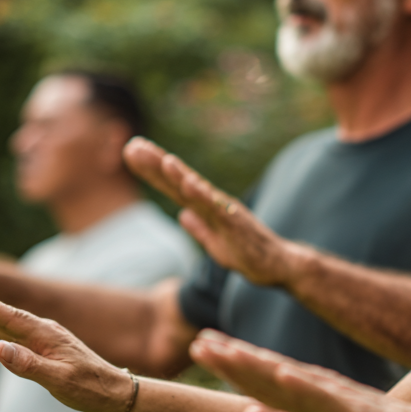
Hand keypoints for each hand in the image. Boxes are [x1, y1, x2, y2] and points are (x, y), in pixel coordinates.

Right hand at [0, 280, 134, 411]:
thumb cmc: (90, 388)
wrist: (116, 390)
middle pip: (0, 313)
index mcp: (45, 334)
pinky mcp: (45, 345)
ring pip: (5, 321)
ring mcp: (44, 336)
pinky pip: (13, 331)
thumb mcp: (60, 380)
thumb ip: (29, 365)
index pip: (4, 316)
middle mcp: (43, 330)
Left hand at [124, 138, 299, 287]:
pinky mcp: (235, 222)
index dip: (152, 171)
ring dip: (177, 173)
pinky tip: (187, 180)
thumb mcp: (215, 244)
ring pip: (196, 189)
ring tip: (159, 157)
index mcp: (207, 209)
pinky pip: (215, 206)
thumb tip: (181, 214)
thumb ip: (198, 228)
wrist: (279, 266)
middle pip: (180, 181)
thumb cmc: (250, 254)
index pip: (174, 187)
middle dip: (155, 164)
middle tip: (132, 145)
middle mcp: (214, 204)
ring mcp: (225, 210)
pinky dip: (200, 192)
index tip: (131, 153)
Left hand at [190, 331, 410, 411]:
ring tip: (227, 351)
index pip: (260, 375)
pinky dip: (301, 385)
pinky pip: (324, 398)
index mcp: (305, 395)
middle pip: (266, 370)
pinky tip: (281, 374)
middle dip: (232, 357)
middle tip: (197, 341)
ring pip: (288, 378)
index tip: (199, 343)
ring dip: (257, 364)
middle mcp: (316, 389)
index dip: (229, 360)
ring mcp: (334, 398)